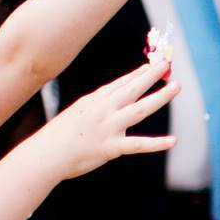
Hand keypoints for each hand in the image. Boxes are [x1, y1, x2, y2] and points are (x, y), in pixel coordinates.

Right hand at [24, 55, 178, 180]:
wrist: (44, 155)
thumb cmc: (60, 135)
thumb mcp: (78, 112)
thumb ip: (97, 105)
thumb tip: (114, 98)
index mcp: (94, 101)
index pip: (120, 83)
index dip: (138, 73)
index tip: (153, 64)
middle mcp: (102, 110)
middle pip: (131, 89)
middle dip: (151, 76)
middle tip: (167, 65)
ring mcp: (107, 127)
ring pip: (139, 110)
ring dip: (159, 97)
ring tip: (175, 86)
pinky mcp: (110, 147)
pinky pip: (137, 144)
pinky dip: (156, 143)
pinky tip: (173, 140)